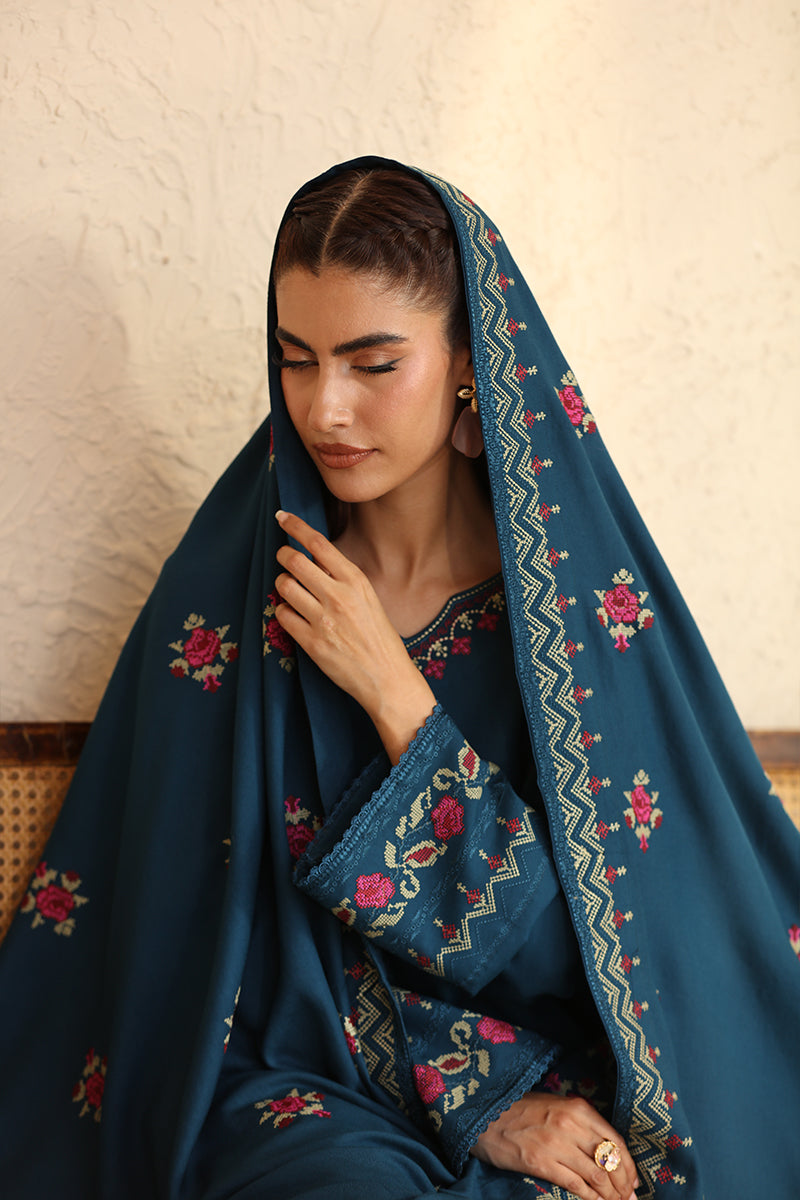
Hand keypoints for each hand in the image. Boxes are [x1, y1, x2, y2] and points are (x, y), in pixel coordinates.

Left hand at [273, 510, 435, 763]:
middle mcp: (338, 596)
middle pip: (294, 561)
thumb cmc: (380, 637)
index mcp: (355, 581)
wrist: (387, 677)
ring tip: (290, 590)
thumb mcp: (368, 599)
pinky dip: (282, 612)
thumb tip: (312, 562)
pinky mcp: (311, 642)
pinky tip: (293, 615)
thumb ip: (342, 580)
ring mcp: (323, 619)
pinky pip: (282, 615)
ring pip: (284, 586)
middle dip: (283, 555)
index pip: (318, 543)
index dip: (295, 526)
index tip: (282, 516)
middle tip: (282, 558)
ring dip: (281, 584)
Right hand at [471, 1093, 638, 1199]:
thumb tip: (606, 1152)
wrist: (485, 1113)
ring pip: (597, 1176)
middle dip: (624, 1184)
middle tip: (629, 1198)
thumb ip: (581, 1124)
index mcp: (578, 1108)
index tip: (633, 1180)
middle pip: (610, 1161)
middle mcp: (571, 1125)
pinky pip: (576, 1185)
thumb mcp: (556, 1106)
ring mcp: (556, 1144)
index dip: (629, 1165)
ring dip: (611, 1195)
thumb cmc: (521, 1110)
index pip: (616, 1141)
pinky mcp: (541, 1163)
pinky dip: (591, 1198)